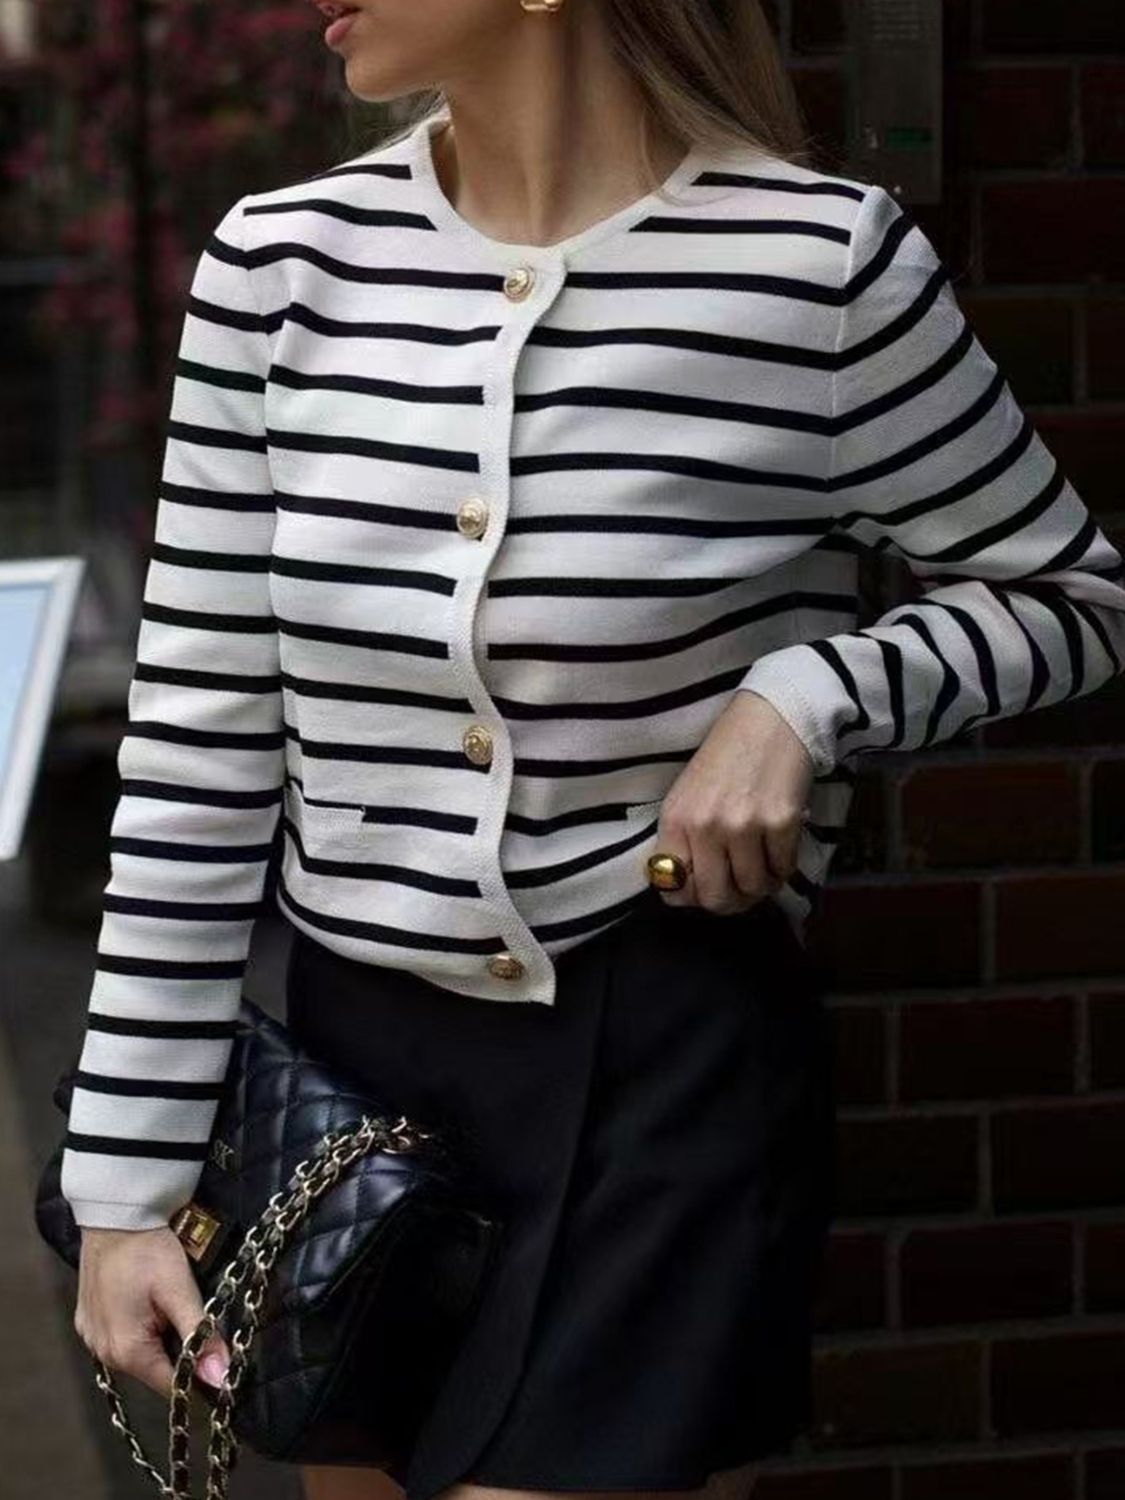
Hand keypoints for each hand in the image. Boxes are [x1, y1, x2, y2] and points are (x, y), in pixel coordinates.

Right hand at [73, 1225, 231, 1399]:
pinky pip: (121, 1338)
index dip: (198, 1382)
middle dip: (180, 1356)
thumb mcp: (180, 1290)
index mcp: (127, 1352)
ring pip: (139, 1354)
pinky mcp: (88, 1321)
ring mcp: (92, 1337)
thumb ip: (200, 1336)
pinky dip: (141, 1329)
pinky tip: (151, 1305)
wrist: (115, 1214)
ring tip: (175, 1310)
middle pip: (155, 1371)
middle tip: (200, 1326)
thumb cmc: (148, 1250)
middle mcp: (103, 1353)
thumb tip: (220, 1378)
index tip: (223, 1371)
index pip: (170, 1387)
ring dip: (160, 1340)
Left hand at [651, 690, 813, 913]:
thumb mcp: (687, 795)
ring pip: (754, 888)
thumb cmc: (726, 758)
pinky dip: (783, 866)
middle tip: (741, 886)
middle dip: (731, 900)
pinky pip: (784, 870)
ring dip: (762, 883)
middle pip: (716, 899)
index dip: (692, 896)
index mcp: (676, 819)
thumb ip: (681, 842)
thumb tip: (682, 892)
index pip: (674, 886)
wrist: (770, 719)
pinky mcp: (782, 822)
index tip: (707, 888)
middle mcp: (706, 826)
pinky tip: (779, 846)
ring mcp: (744, 826)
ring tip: (763, 862)